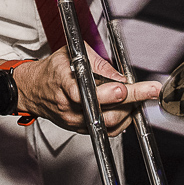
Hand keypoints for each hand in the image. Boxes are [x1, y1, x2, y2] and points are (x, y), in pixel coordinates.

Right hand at [13, 45, 161, 135]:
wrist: (33, 90)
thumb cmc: (53, 70)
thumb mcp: (72, 53)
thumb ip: (97, 62)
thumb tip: (120, 76)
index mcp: (64, 84)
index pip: (87, 91)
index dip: (108, 92)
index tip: (126, 87)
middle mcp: (69, 107)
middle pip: (103, 111)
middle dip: (131, 101)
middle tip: (150, 90)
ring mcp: (75, 121)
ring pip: (108, 124)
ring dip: (129, 111)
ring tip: (141, 97)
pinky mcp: (80, 129)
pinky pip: (105, 131)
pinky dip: (121, 121)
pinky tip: (129, 108)